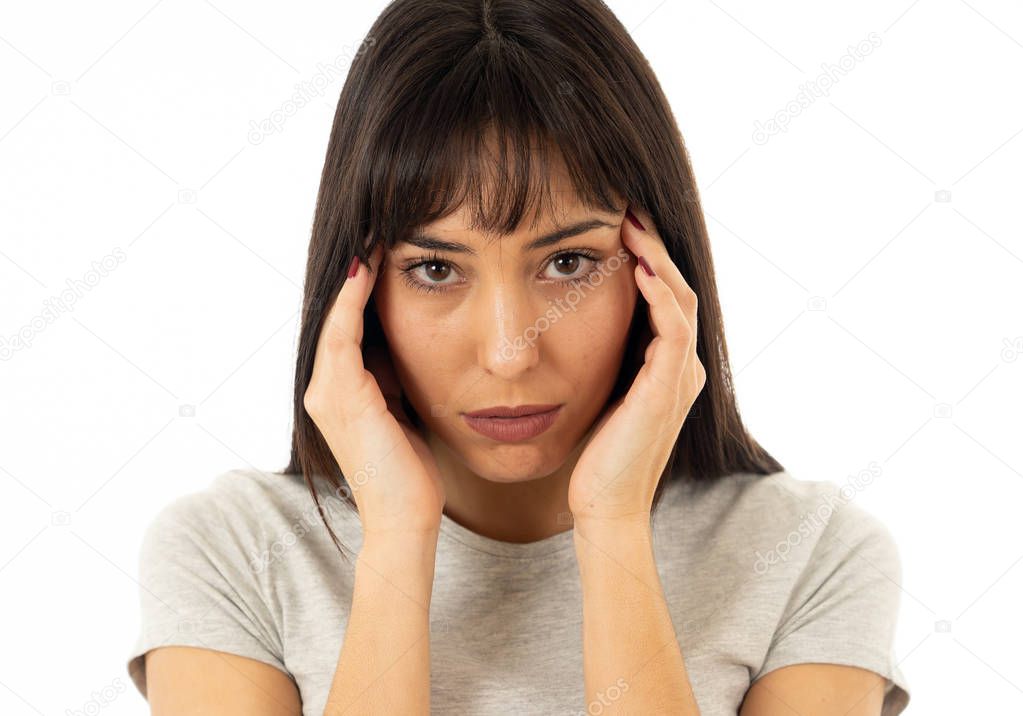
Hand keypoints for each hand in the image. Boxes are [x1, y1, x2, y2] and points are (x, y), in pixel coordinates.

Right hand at [304, 242, 445, 536]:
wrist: (405, 517)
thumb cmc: (411, 472)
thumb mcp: (403, 413)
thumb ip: (398, 381)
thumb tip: (414, 348)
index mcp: (340, 392)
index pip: (348, 327)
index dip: (362, 289)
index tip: (385, 249)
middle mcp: (324, 388)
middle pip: (337, 316)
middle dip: (354, 274)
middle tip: (374, 230)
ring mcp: (327, 391)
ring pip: (336, 317)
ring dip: (352, 276)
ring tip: (370, 236)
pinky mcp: (341, 395)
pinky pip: (343, 333)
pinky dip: (352, 299)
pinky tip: (368, 267)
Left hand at [567, 206, 704, 525]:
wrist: (603, 506)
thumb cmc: (593, 455)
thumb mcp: (597, 394)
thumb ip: (599, 360)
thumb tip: (564, 325)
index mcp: (665, 366)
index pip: (662, 296)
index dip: (644, 256)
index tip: (614, 223)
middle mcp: (680, 366)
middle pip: (676, 286)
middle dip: (652, 245)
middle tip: (626, 207)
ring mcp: (679, 376)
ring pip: (679, 298)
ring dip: (655, 258)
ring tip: (631, 222)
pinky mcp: (667, 388)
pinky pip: (672, 328)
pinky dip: (658, 294)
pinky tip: (636, 266)